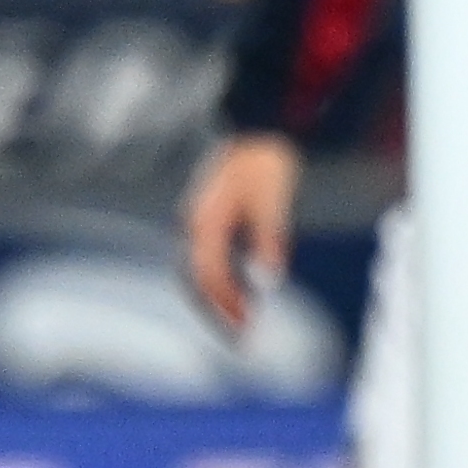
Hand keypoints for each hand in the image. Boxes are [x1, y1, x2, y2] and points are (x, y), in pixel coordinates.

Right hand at [182, 131, 300, 328]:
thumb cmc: (266, 162)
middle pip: (197, 279)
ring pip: (201, 271)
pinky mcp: (212, 219)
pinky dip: (223, 282)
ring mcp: (200, 221)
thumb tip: (269, 281)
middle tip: (241, 341)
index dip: (227, 303)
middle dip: (217, 311)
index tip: (248, 326)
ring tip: (242, 324)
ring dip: (218, 300)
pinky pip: (210, 259)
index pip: (209, 274)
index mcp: (206, 222)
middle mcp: (195, 224)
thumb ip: (268, 240)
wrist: (260, 127)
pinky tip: (244, 291)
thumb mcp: (271, 200)